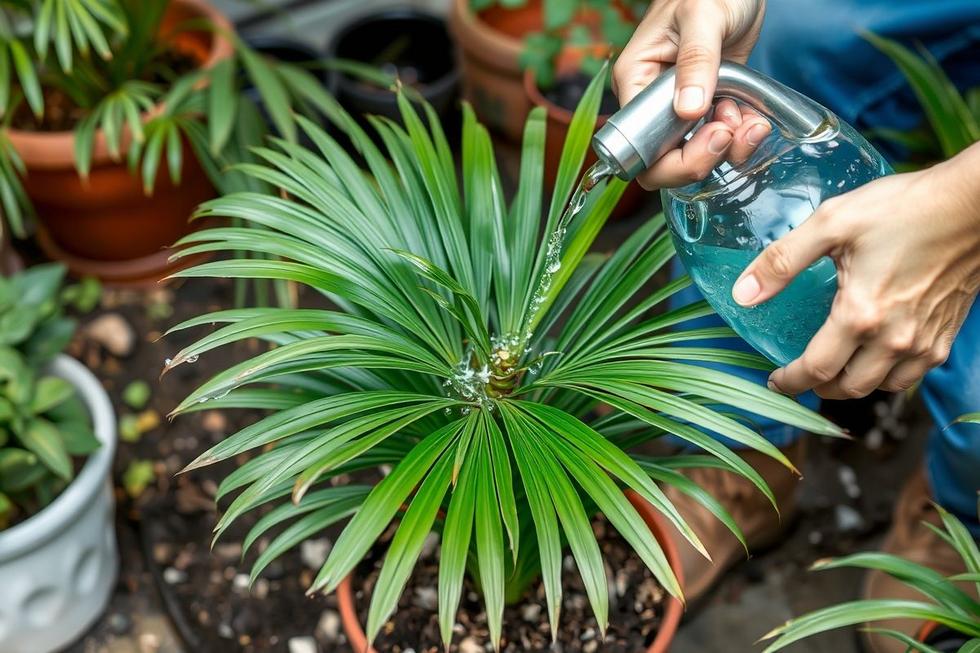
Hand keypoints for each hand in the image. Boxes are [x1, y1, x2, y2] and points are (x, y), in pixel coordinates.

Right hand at [613, 0, 768, 189]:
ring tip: (749, 121)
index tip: (710, 134)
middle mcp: (653, 102)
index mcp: (636, 80)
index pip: (637, 144)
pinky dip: (740, 139)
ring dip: (728, 149)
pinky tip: (754, 120)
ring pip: (694, 156)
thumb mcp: (702, 16)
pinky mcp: (708, 106)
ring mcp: (681, 107)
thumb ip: (696, 60)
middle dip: (700, 159)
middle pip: (662, 162)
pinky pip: (719, 140)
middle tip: (729, 132)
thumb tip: (687, 109)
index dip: (671, 157)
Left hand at [731, 143, 979, 398]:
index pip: (816, 370)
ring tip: (833, 370)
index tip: (775, 380)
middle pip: (848, 388)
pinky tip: (874, 359)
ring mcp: (925, 341)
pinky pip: (912, 375)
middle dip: (818, 387)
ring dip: (853, 385)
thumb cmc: (904, 207)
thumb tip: (743, 295)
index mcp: (861, 315)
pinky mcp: (945, 334)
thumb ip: (782, 261)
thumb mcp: (831, 223)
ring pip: (882, 387)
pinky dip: (888, 377)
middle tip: (799, 375)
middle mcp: (894, 339)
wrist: (974, 202)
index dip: (790, 381)